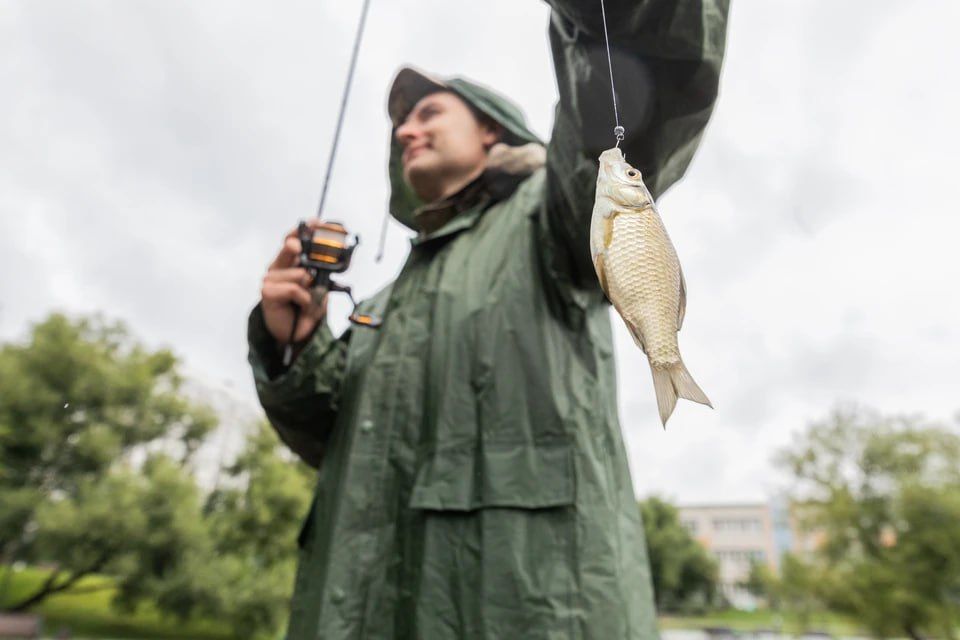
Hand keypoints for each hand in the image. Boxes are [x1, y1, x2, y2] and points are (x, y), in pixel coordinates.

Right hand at [261, 219, 328, 343]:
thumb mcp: (320, 287)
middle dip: (298, 246)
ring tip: (306, 300)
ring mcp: (271, 279)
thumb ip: (323, 271)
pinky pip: (295, 289)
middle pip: (289, 247)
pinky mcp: (268, 292)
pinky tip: (301, 305)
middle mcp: (278, 267)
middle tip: (300, 249)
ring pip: (300, 274)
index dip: (304, 229)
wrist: (297, 333)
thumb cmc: (307, 307)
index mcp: (290, 262)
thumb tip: (336, 258)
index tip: (316, 222)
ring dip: (310, 289)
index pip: (294, 239)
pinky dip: (304, 299)